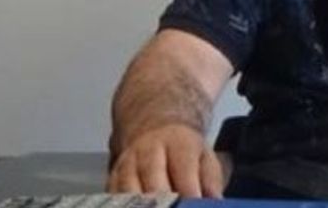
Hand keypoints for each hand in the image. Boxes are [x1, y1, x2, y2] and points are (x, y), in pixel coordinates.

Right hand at [107, 123, 224, 197]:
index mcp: (177, 142)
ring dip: (141, 204)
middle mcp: (149, 149)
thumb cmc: (183, 149)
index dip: (188, 189)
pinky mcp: (114, 176)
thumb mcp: (205, 157)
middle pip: (153, 178)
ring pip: (129, 188)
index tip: (194, 202)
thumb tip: (214, 201)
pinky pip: (115, 195)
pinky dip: (124, 205)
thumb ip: (210, 181)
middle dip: (163, 200)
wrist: (155, 128)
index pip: (183, 167)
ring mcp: (128, 162)